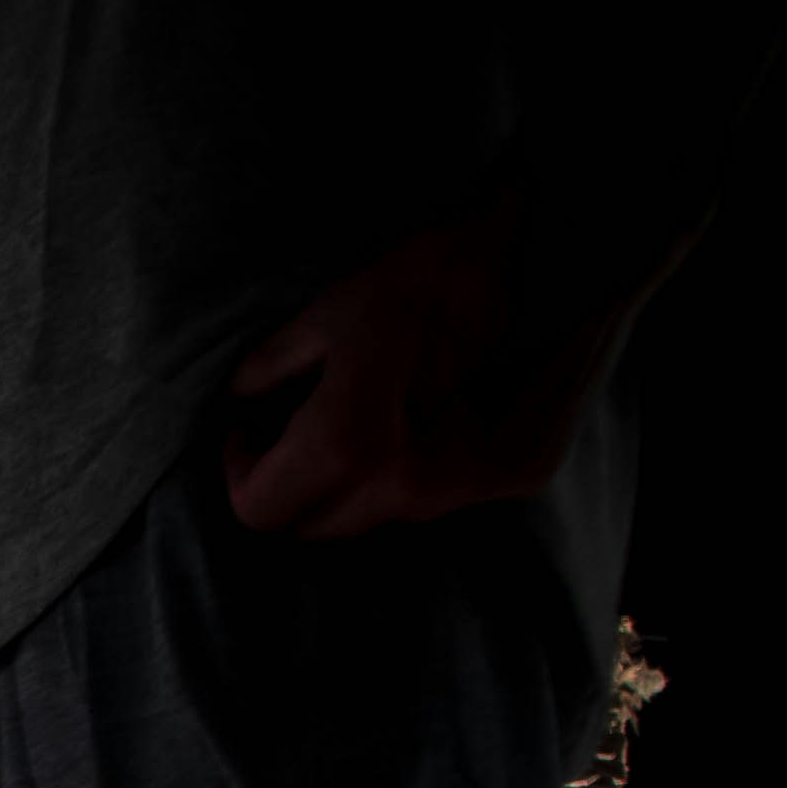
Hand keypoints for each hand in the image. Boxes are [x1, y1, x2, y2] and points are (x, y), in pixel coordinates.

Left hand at [220, 199, 664, 539]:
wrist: (547, 261)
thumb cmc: (429, 279)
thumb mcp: (328, 314)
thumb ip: (271, 367)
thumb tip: (239, 395)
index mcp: (349, 446)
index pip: (260, 511)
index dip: (240, 474)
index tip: (244, 438)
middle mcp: (405, 486)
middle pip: (315, 526)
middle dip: (295, 486)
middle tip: (294, 433)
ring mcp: (463, 491)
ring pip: (379, 516)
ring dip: (359, 483)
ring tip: (367, 419)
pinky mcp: (512, 480)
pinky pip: (443, 496)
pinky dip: (422, 469)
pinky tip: (430, 417)